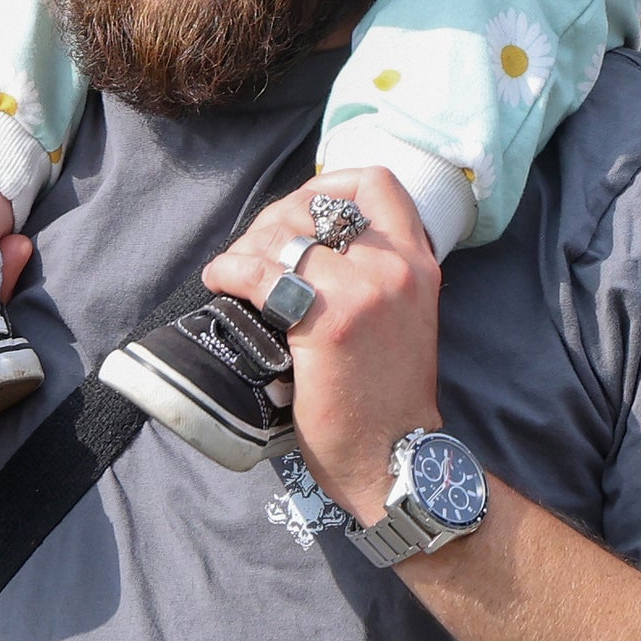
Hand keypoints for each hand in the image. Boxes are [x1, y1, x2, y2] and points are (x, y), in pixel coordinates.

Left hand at [202, 166, 441, 524]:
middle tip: (253, 247)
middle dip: (275, 217)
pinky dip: (231, 269)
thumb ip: (374, 275)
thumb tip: (307, 244)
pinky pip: (263, 272)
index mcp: (419, 263)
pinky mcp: (330, 320)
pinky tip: (221, 281)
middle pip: (319, 204)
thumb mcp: (402, 318)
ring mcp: (365, 290)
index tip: (303, 206)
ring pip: (287, 233)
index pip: (378, 184)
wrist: (395, 458)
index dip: (331, 182)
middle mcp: (397, 267)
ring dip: (249, 244)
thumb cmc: (387, 398)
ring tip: (235, 268)